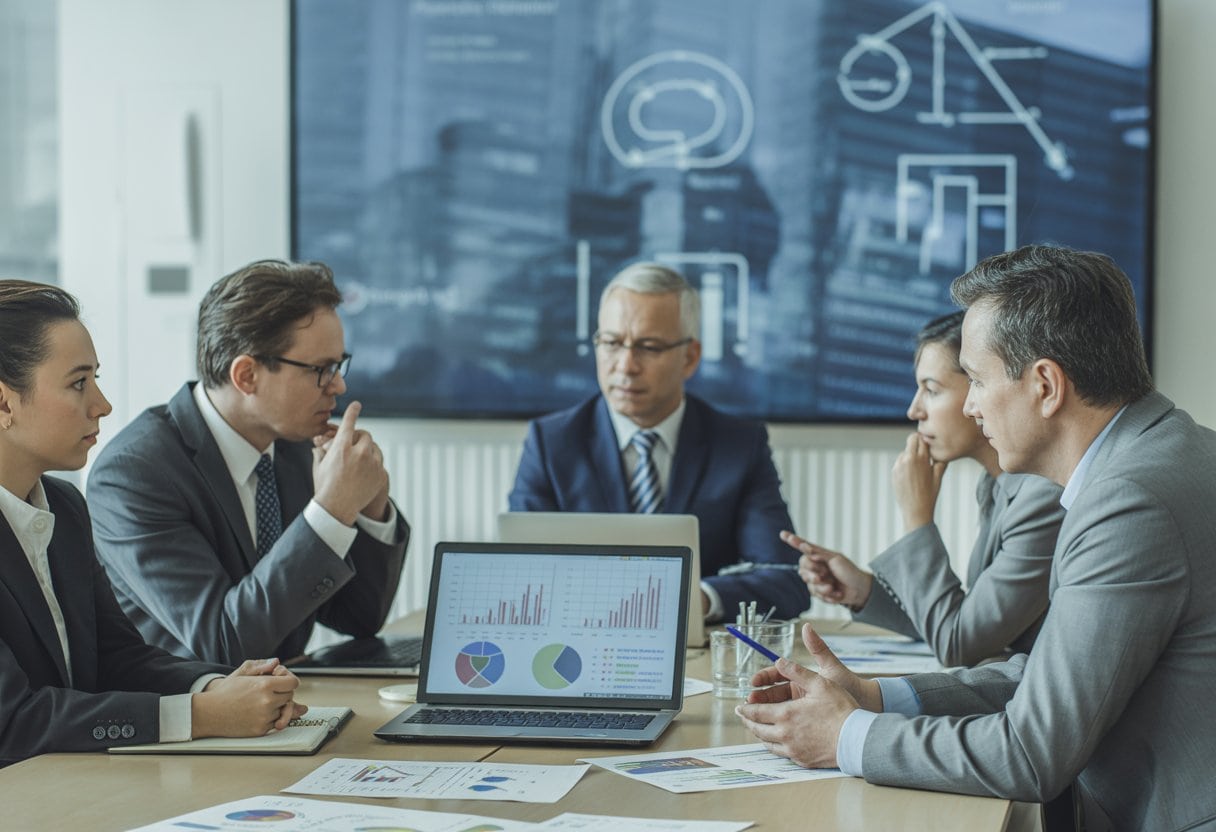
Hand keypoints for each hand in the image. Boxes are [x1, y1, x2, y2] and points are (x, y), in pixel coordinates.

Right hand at [193, 659, 305, 737]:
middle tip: (270, 692)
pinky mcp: (261, 730)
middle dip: (282, 693)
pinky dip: (270, 718)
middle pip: (289, 697)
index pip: (293, 683)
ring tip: (261, 703)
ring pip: (283, 711)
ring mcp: (265, 717)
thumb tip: (276, 663)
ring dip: (277, 707)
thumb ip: (262, 666)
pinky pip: (275, 723)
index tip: (283, 682)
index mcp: (264, 685)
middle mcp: (267, 701)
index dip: (288, 681)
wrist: (208, 713)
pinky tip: (258, 712)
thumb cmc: (224, 693)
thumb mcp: (241, 673)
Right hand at [312, 401, 390, 524]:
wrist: (336, 509)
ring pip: (375, 448)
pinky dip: (373, 464)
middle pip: (365, 435)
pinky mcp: (380, 474)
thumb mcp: (319, 466)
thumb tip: (318, 443)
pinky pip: (379, 463)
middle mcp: (359, 453)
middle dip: (359, 438)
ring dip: (367, 451)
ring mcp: (372, 464)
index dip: (352, 412)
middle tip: (354, 444)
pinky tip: (364, 473)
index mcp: (341, 448)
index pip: (349, 423)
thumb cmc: (324, 487)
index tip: (357, 405)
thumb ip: (320, 451)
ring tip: (358, 461)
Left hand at [735, 624, 881, 767]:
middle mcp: (784, 734)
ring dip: (759, 734)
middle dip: (748, 721)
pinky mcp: (801, 759)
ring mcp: (792, 749)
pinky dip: (773, 745)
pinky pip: (781, 753)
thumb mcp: (820, 683)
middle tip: (743, 716)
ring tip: (756, 728)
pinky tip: (775, 741)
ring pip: (767, 743)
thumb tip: (779, 661)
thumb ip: (797, 671)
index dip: (745, 709)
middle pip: (757, 729)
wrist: (856, 740)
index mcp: (785, 714)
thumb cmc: (841, 711)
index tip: (739, 706)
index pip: (756, 712)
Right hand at [782, 531, 872, 609]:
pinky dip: (826, 595)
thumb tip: (805, 547)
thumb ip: (819, 554)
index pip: (803, 547)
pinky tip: (835, 593)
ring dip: (821, 586)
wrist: (859, 590)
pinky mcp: (819, 592)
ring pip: (808, 583)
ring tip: (832, 587)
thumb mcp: (836, 559)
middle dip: (813, 572)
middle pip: (802, 566)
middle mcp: (816, 567)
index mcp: (819, 556)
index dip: (793, 541)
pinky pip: (815, 594)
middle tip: (824, 575)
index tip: (783, 534)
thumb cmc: (850, 572)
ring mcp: (816, 579)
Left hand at [892, 433, 945, 531]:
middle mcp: (908, 459)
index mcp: (921, 459)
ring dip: (911, 455)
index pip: (921, 438)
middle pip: (911, 439)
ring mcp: (898, 465)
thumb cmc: (930, 493)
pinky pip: (900, 462)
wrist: (916, 510)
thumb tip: (940, 449)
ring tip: (919, 468)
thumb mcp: (939, 476)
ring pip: (905, 451)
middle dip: (917, 442)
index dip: (925, 440)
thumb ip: (940, 460)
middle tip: (924, 450)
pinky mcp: (893, 472)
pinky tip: (911, 475)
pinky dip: (905, 464)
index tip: (929, 443)